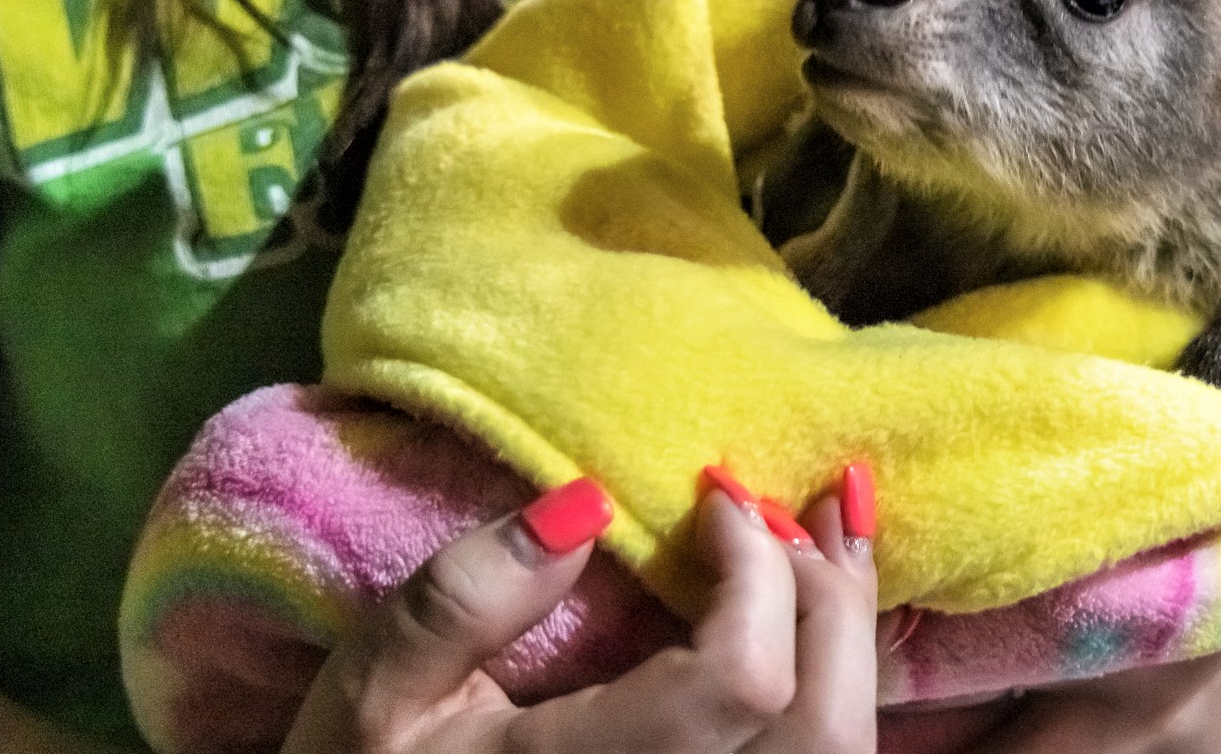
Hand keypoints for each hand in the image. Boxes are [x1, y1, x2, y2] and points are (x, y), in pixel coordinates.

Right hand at [282, 463, 880, 753]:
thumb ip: (463, 600)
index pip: (740, 680)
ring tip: (828, 540)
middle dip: (828, 592)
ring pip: (836, 745)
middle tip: (805, 498)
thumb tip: (584, 501)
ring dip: (845, 634)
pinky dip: (831, 679)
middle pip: (820, 719)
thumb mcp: (375, 694)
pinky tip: (812, 617)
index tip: (718, 491)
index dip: (757, 571)